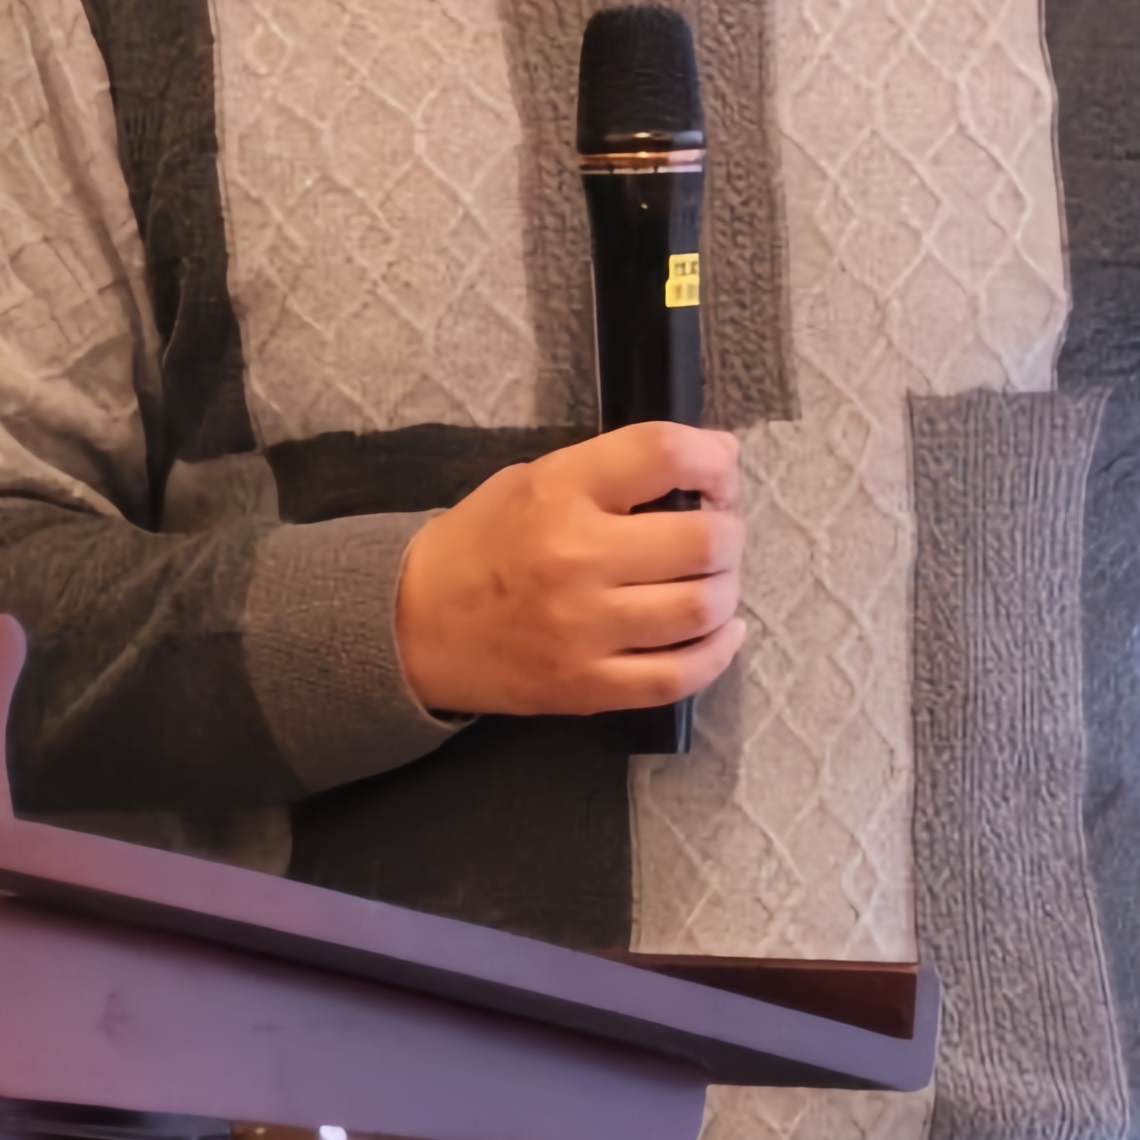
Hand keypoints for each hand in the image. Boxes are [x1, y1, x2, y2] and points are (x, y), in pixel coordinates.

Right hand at [393, 423, 747, 718]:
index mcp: (560, 492)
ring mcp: (583, 629)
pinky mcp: (586, 686)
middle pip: (703, 540)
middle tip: (718, 533)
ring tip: (714, 580)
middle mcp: (576, 558)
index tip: (720, 469)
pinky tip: (723, 632)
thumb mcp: (535, 478)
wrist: (410, 624)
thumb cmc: (482, 543)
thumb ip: (617, 468)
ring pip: (701, 608)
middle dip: (729, 531)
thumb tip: (716, 459)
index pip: (662, 453)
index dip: (715, 458)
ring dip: (726, 589)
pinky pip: (677, 677)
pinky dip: (717, 653)